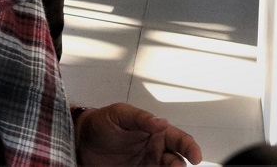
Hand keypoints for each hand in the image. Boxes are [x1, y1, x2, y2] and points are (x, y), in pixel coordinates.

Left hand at [74, 102, 201, 165]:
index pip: (180, 140)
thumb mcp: (119, 114)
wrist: (81, 142)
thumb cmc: (101, 123)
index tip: (196, 157)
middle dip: (180, 166)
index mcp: (157, 132)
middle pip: (177, 161)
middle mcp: (156, 150)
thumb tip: (161, 121)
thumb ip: (140, 118)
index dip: (191, 147)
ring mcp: (148, 165)